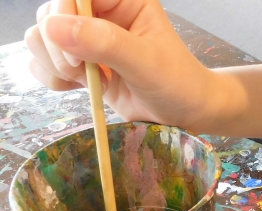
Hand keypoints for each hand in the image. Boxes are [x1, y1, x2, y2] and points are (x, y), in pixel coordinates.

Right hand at [24, 0, 211, 131]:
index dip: (63, 14)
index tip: (74, 51)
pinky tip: (78, 88)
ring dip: (53, 63)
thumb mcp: (146, 62)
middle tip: (81, 71)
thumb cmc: (177, 83)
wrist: (186, 113)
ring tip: (88, 81)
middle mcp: (101, 13)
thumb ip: (104, 43)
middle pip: (49, 13)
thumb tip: (53, 28)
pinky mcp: (80, 64)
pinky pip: (44, 63)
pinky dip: (52, 77)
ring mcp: (88, 39)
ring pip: (41, 37)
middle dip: (57, 46)